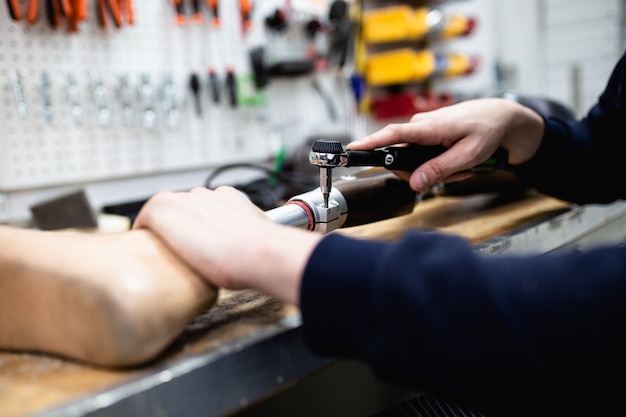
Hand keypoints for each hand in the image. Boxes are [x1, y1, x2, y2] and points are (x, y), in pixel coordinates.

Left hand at [132, 186, 321, 304]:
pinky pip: (144, 219)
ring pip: (165, 215)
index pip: (203, 207)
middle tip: (187, 253)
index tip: (200, 243)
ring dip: (166, 231)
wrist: (257, 252)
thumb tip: (240, 248)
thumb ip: (242, 233)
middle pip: (182, 209)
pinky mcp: (162, 208)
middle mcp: (204, 193)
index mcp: (227, 197)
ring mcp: (182, 199)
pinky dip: (143, 232)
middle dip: (182, 228)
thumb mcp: (254, 234)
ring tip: (172, 256)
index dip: (198, 226)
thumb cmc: (260, 251)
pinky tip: (147, 250)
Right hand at [347, 98, 543, 190]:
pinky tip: (458, 165)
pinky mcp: (426, 135)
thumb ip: (440, 169)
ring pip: (413, 160)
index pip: (393, 135)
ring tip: (460, 169)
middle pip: (401, 158)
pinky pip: (422, 156)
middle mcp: (420, 126)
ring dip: (434, 170)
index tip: (352, 149)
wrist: (500, 116)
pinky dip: (438, 165)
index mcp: (429, 127)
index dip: (370, 143)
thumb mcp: (468, 155)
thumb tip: (414, 182)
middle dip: (421, 173)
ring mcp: (422, 130)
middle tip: (450, 176)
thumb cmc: (487, 130)